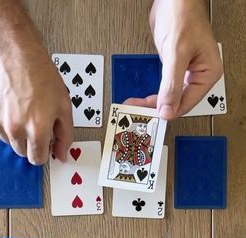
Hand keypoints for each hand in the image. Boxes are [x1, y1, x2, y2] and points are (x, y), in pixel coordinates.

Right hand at [0, 38, 72, 164]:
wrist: (13, 52)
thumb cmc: (40, 74)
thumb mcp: (64, 104)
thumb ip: (65, 135)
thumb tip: (61, 155)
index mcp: (37, 129)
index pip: (37, 159)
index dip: (43, 151)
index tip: (44, 141)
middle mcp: (15, 129)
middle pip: (22, 152)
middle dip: (29, 141)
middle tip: (34, 120)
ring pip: (8, 141)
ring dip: (15, 131)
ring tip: (21, 108)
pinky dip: (2, 120)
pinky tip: (9, 103)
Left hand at [125, 0, 222, 117]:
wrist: (174, 0)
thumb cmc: (183, 16)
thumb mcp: (176, 54)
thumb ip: (171, 85)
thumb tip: (168, 110)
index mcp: (208, 74)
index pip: (187, 104)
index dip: (169, 112)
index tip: (152, 118)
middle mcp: (199, 76)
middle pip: (177, 103)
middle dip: (158, 108)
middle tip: (139, 114)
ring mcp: (186, 74)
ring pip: (169, 98)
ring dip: (152, 103)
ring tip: (136, 107)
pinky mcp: (174, 70)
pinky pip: (163, 89)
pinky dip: (152, 95)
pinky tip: (141, 99)